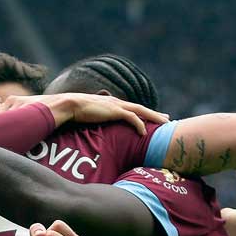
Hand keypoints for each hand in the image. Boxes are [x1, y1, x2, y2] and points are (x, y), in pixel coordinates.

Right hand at [12, 93, 167, 134]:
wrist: (67, 105)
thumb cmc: (73, 112)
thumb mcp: (86, 115)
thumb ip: (92, 119)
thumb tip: (89, 127)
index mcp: (110, 103)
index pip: (130, 108)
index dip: (142, 113)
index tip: (151, 117)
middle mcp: (116, 102)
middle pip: (140, 108)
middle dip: (155, 114)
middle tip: (167, 119)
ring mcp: (116, 106)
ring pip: (141, 111)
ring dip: (154, 117)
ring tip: (165, 124)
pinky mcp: (114, 111)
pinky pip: (132, 118)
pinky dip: (139, 124)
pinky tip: (144, 132)